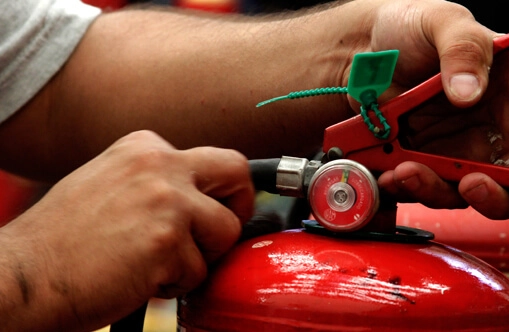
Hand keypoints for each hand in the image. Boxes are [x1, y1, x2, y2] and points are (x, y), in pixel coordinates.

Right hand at [0, 131, 253, 330]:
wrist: (26, 274)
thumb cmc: (64, 238)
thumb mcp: (112, 182)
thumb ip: (158, 181)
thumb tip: (205, 198)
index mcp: (146, 147)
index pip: (216, 160)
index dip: (220, 193)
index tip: (211, 212)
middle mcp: (159, 164)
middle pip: (237, 174)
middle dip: (239, 207)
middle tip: (218, 235)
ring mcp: (166, 201)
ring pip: (226, 232)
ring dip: (200, 257)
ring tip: (160, 265)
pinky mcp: (166, 243)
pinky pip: (200, 272)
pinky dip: (176, 284)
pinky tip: (141, 278)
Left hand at [344, 0, 508, 241]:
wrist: (365, 47)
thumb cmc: (414, 28)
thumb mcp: (445, 23)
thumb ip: (465, 49)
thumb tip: (469, 92)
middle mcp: (493, 134)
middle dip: (495, 198)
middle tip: (470, 185)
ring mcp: (457, 153)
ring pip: (462, 196)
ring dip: (437, 191)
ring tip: (406, 169)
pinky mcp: (423, 163)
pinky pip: (423, 189)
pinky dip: (407, 187)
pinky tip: (390, 171)